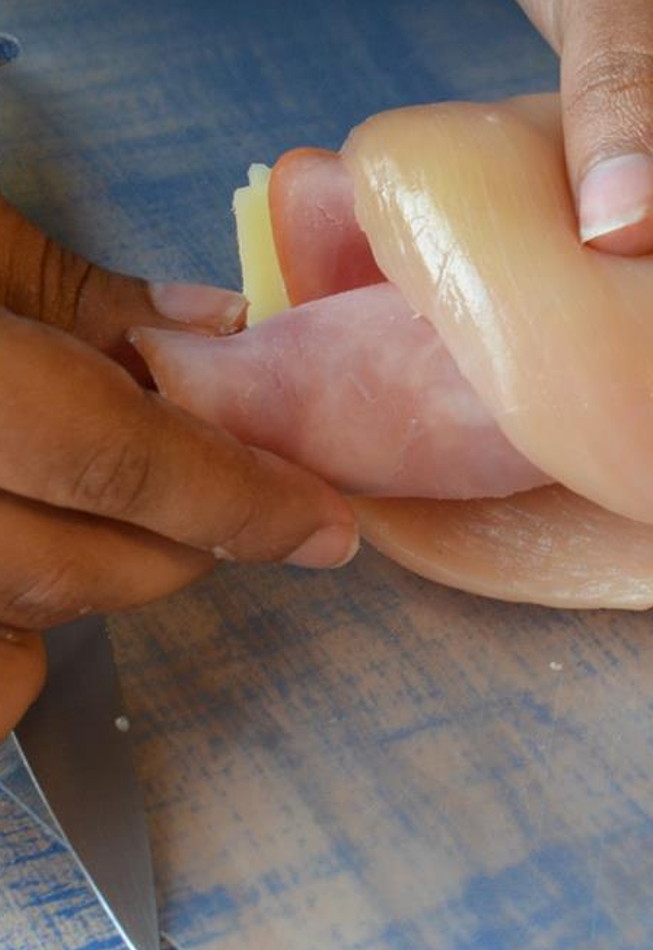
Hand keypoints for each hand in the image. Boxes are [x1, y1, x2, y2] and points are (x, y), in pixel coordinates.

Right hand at [0, 196, 358, 736]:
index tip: (324, 527)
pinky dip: (3, 657)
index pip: (127, 463)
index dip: (245, 501)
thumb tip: (214, 327)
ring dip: (78, 607)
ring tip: (99, 528)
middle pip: (76, 569)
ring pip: (7, 655)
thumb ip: (74, 291)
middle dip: (181, 545)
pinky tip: (11, 582)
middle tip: (223, 500)